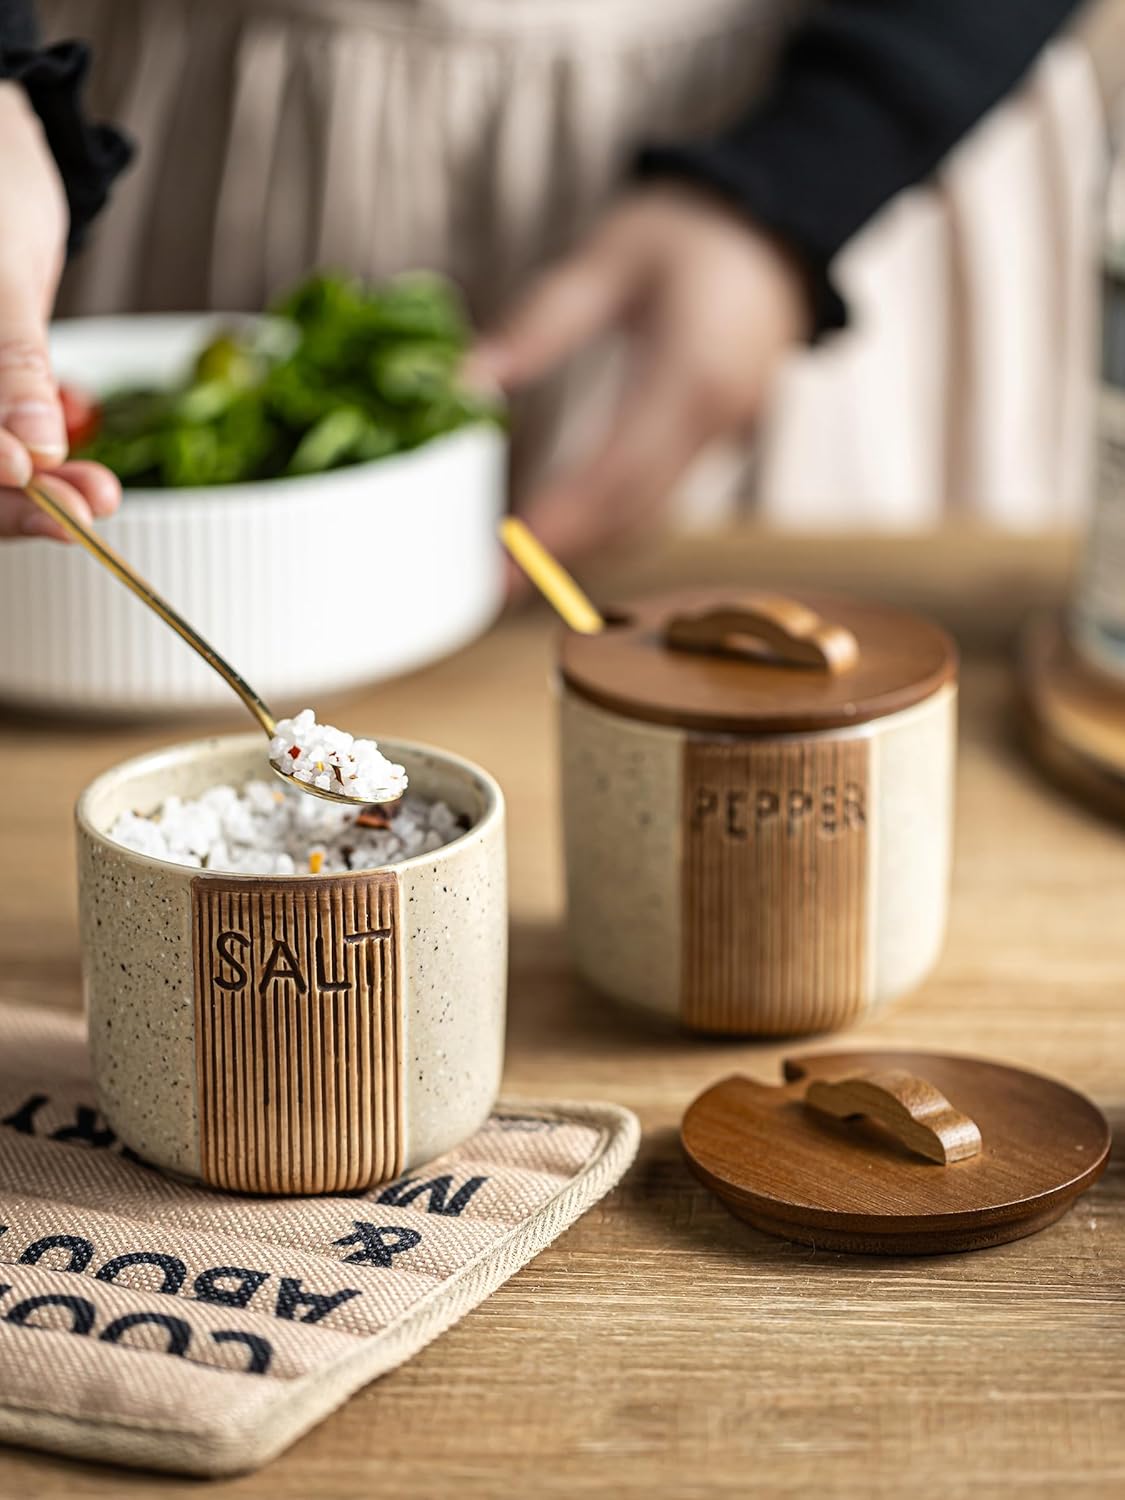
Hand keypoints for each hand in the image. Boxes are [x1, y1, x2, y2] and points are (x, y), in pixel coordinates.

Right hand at [0, 82, 119, 539]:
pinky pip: (5, 446)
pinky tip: (87, 484)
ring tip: (97, 498)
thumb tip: (31, 447)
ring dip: (39, 494)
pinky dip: (46, 469)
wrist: (2, 155)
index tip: (22, 475)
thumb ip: (13, 361)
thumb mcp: (1, 274)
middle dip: (13, 499)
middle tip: (83, 511)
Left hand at [468, 186, 810, 564]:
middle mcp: (716, 421)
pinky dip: (613, 524)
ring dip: (587, 548)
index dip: (561, 521)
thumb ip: (539, 322)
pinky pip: (663, 499)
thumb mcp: (609, 257)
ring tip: (519, 569)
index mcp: (692, 373)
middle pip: (632, 511)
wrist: (780, 226)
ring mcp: (725, 439)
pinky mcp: (720, 444)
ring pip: (650, 516)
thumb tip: (466, 382)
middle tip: (496, 582)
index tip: (508, 555)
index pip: (617, 471)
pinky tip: (565, 533)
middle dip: (564, 551)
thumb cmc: (691, 232)